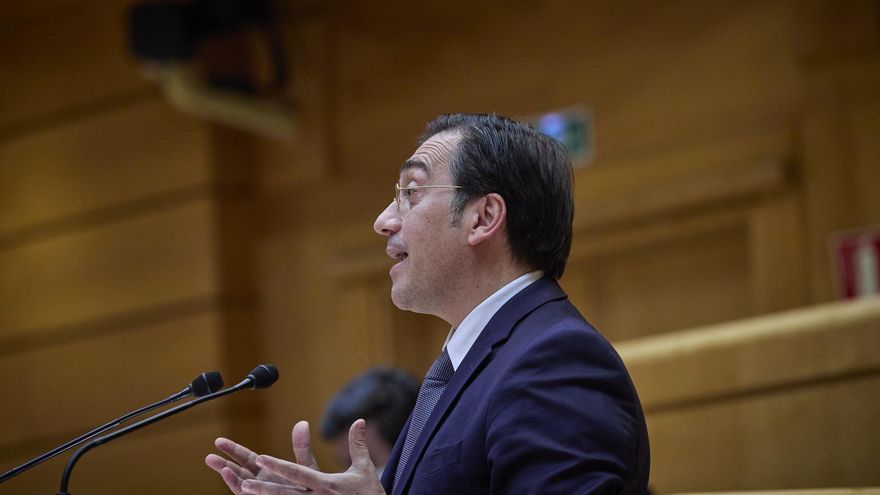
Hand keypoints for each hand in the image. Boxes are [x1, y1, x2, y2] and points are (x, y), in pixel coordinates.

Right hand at [205, 421, 316, 493]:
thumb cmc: (311, 487)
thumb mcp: (306, 466)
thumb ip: (302, 447)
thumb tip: (302, 423)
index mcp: (267, 470)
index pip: (246, 458)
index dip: (233, 450)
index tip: (218, 441)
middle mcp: (261, 483)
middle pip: (238, 471)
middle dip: (223, 464)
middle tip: (209, 456)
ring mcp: (260, 493)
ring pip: (241, 485)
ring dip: (230, 478)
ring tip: (221, 468)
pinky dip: (241, 488)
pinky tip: (238, 481)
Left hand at [238, 419, 384, 494]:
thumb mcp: (364, 469)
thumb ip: (358, 445)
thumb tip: (359, 420)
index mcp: (327, 485)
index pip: (298, 474)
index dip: (278, 466)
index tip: (261, 458)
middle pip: (286, 493)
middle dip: (263, 488)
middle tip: (244, 483)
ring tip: (244, 490)